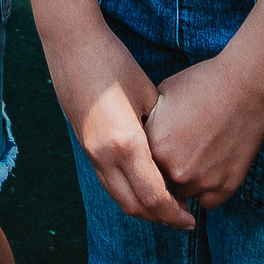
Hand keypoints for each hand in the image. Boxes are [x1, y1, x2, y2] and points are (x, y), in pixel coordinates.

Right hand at [46, 20, 193, 228]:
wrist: (71, 44)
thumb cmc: (113, 61)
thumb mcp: (146, 93)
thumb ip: (159, 128)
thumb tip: (175, 151)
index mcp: (125, 143)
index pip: (153, 195)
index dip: (174, 213)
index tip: (192, 218)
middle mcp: (104, 155)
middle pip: (134, 205)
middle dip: (160, 217)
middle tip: (183, 219)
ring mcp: (91, 152)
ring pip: (118, 196)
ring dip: (142, 207)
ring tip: (166, 206)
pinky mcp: (84, 144)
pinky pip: (108, 181)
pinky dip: (127, 192)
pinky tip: (144, 185)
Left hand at [144, 51, 263, 210]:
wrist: (245, 86)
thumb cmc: (202, 84)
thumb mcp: (160, 96)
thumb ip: (148, 125)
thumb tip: (137, 139)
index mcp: (151, 147)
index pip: (141, 164)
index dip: (150, 153)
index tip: (160, 142)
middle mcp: (173, 170)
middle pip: (161, 182)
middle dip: (167, 168)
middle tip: (183, 147)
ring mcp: (201, 181)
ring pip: (184, 193)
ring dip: (188, 180)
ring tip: (200, 152)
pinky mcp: (225, 187)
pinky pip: (208, 201)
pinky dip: (209, 188)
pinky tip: (213, 165)